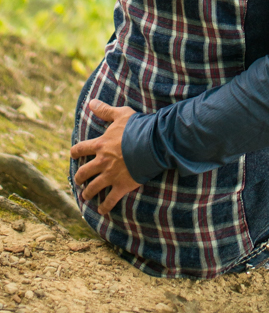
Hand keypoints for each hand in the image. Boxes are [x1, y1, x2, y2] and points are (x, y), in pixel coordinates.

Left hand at [70, 99, 140, 213]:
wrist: (152, 143)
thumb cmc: (137, 127)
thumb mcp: (121, 114)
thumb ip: (105, 110)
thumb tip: (90, 102)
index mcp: (101, 145)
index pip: (81, 149)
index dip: (75, 152)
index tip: (72, 154)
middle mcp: (102, 162)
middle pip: (83, 172)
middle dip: (79, 177)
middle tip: (79, 179)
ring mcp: (110, 175)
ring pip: (93, 188)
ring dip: (87, 193)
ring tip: (85, 196)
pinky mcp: (121, 186)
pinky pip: (109, 200)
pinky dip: (104, 207)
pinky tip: (101, 210)